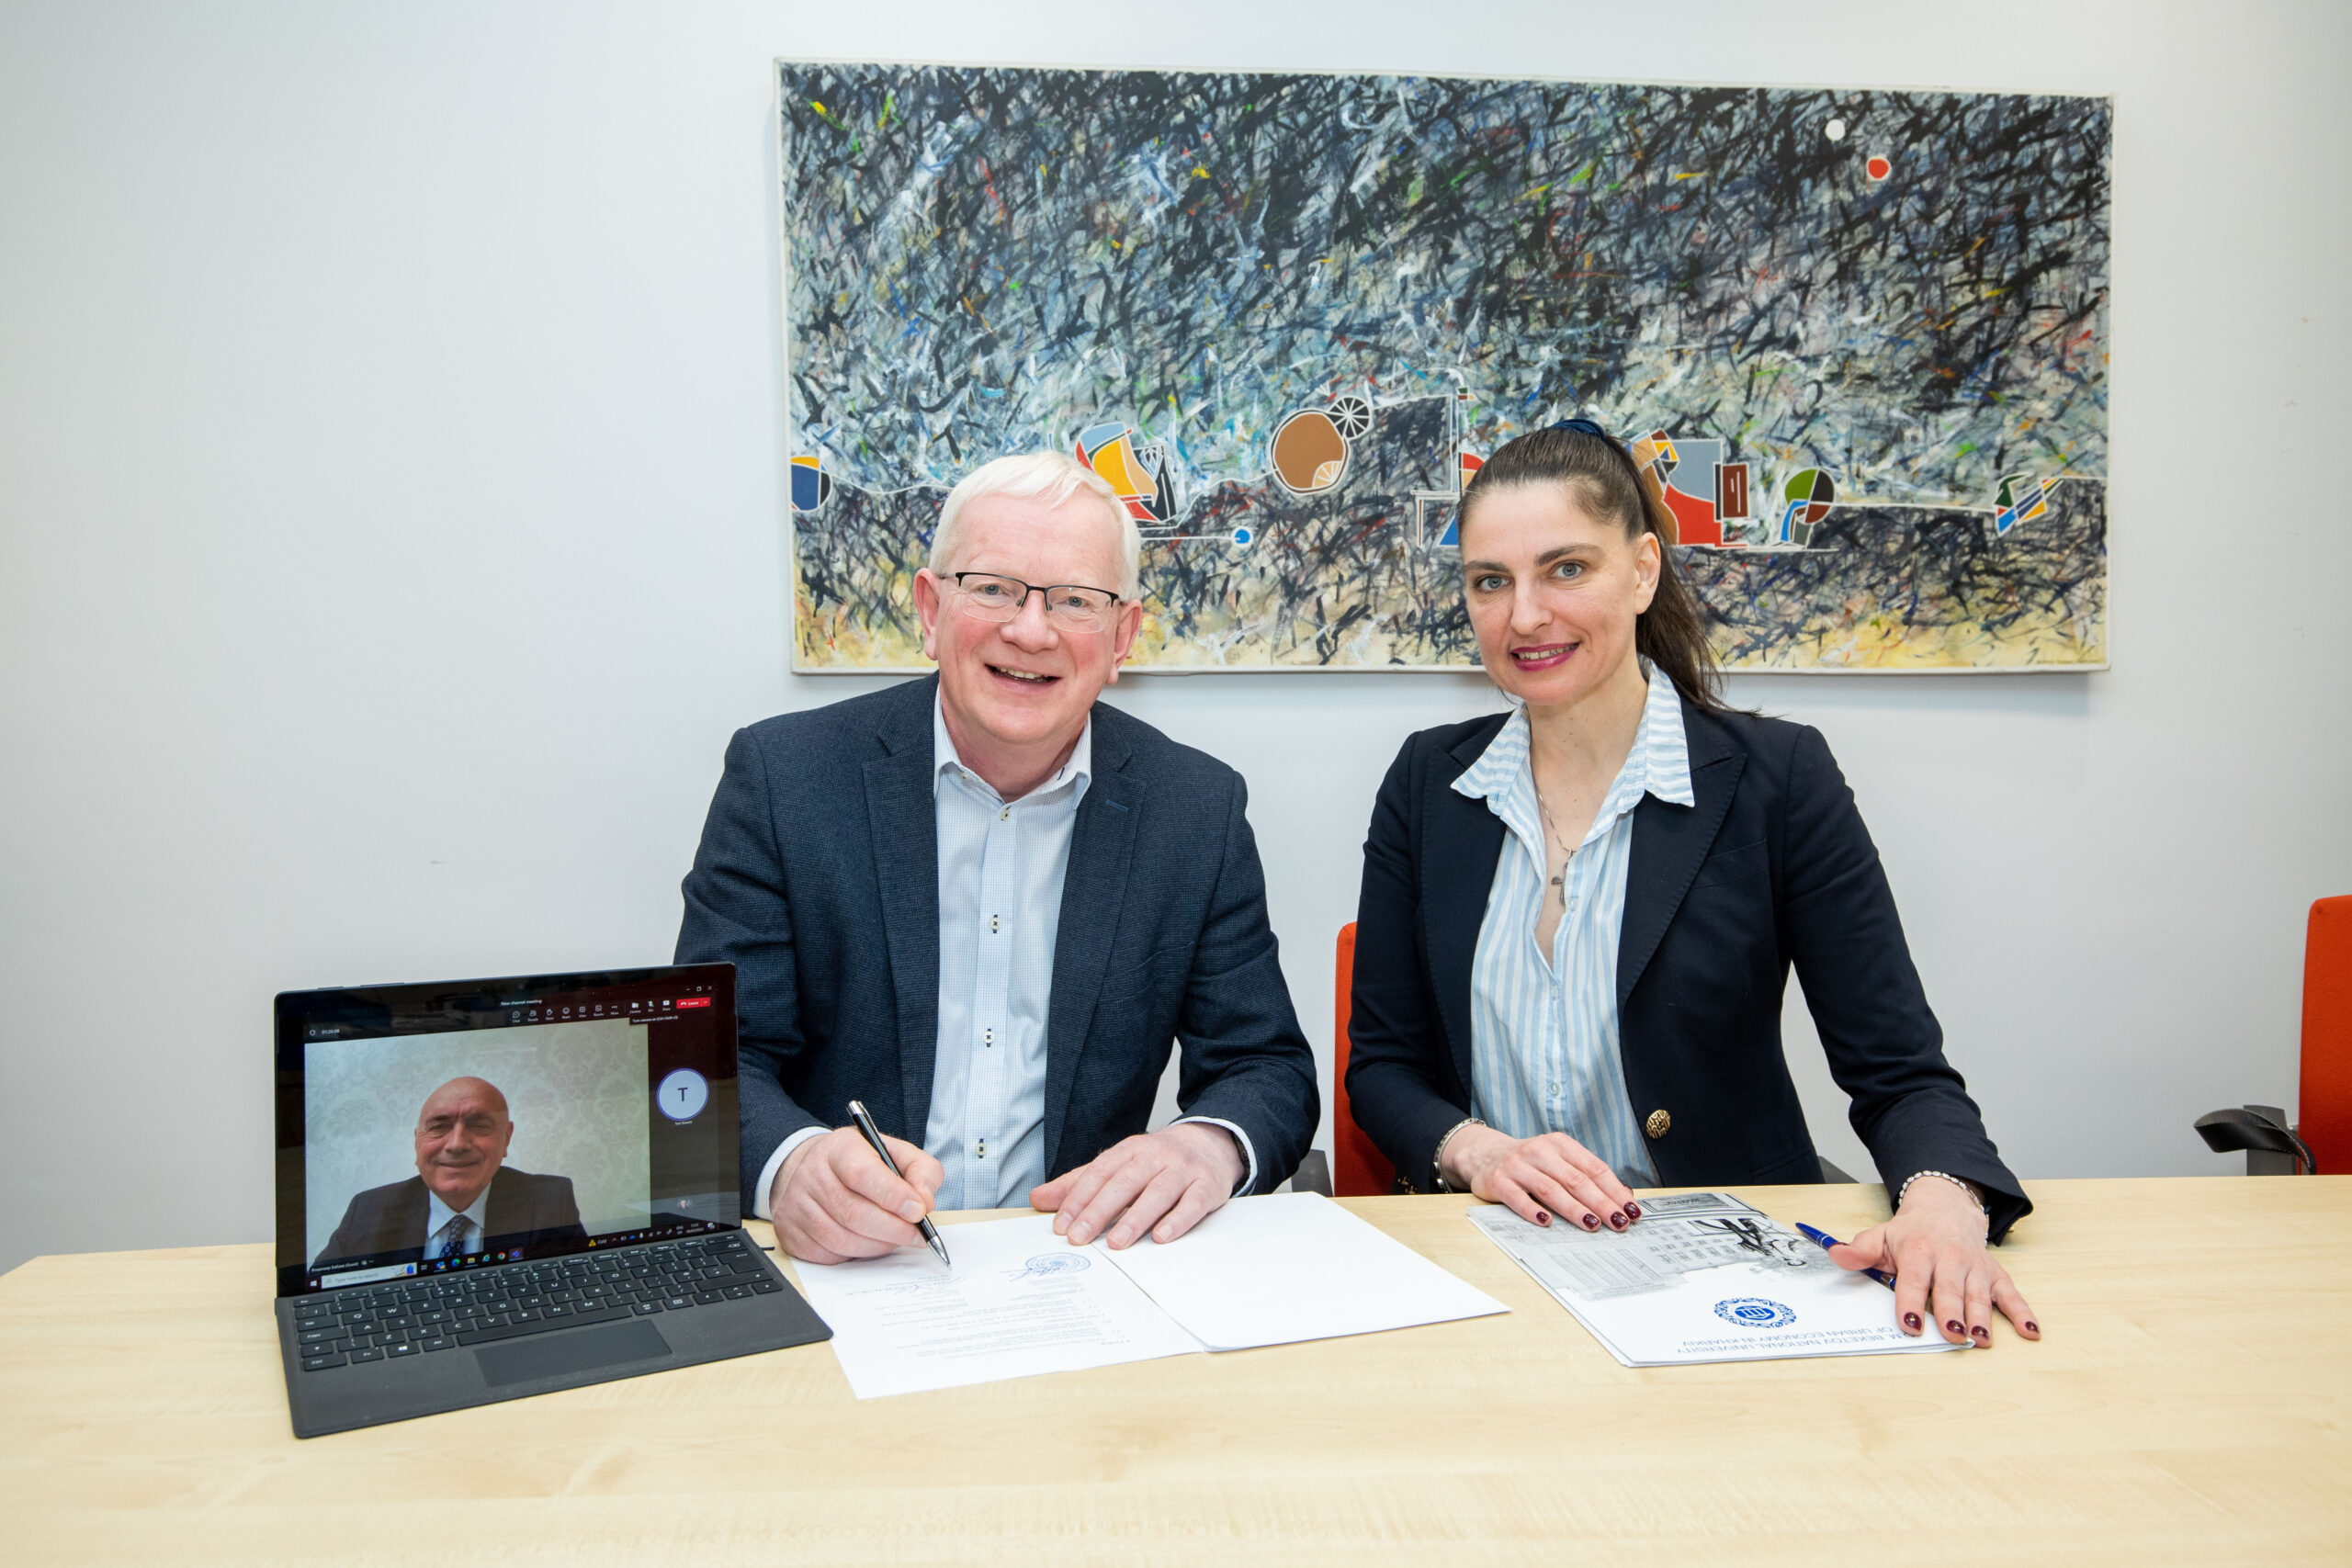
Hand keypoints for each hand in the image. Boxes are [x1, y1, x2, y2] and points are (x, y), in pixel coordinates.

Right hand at [769, 1126, 944, 1264]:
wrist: (815, 1170)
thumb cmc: (861, 1163)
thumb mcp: (895, 1153)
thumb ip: (920, 1170)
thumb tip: (924, 1202)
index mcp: (839, 1148)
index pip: (862, 1174)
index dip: (893, 1196)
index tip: (919, 1211)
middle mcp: (811, 1174)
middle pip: (854, 1213)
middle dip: (893, 1229)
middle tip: (918, 1236)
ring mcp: (797, 1206)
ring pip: (842, 1239)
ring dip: (878, 1245)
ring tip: (896, 1238)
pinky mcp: (791, 1233)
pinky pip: (829, 1255)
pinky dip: (857, 1254)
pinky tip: (869, 1242)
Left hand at [1028, 1123, 1243, 1248]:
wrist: (1211, 1143)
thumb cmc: (1158, 1161)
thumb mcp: (1118, 1165)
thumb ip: (1079, 1183)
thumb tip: (1038, 1199)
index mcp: (1129, 1150)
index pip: (1099, 1173)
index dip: (1078, 1199)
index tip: (1060, 1225)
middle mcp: (1155, 1156)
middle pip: (1124, 1182)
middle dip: (1099, 1211)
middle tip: (1079, 1238)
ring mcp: (1183, 1170)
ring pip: (1157, 1193)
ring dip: (1135, 1218)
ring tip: (1116, 1243)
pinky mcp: (1207, 1186)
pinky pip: (1192, 1203)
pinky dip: (1178, 1219)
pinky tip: (1162, 1236)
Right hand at [1441, 1125, 1640, 1232]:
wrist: (1485, 1155)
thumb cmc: (1531, 1163)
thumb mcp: (1559, 1161)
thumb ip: (1586, 1176)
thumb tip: (1623, 1197)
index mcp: (1560, 1144)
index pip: (1593, 1167)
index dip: (1614, 1190)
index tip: (1631, 1210)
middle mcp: (1539, 1151)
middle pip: (1576, 1180)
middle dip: (1601, 1203)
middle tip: (1619, 1222)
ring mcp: (1517, 1165)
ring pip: (1551, 1189)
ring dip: (1574, 1209)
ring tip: (1592, 1225)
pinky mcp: (1498, 1181)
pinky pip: (1517, 1198)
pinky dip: (1532, 1211)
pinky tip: (1547, 1223)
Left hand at [1828, 1175, 2040, 1345]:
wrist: (1944, 1209)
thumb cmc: (1910, 1233)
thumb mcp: (1880, 1236)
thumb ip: (1859, 1250)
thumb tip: (1835, 1254)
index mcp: (1919, 1252)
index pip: (1913, 1281)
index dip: (1910, 1302)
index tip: (1909, 1324)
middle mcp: (1949, 1259)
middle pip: (1950, 1290)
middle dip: (1951, 1313)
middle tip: (1953, 1335)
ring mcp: (1975, 1267)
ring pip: (1979, 1295)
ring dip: (1982, 1317)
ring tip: (1982, 1339)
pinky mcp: (1995, 1274)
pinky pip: (2011, 1294)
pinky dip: (2023, 1313)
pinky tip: (2031, 1332)